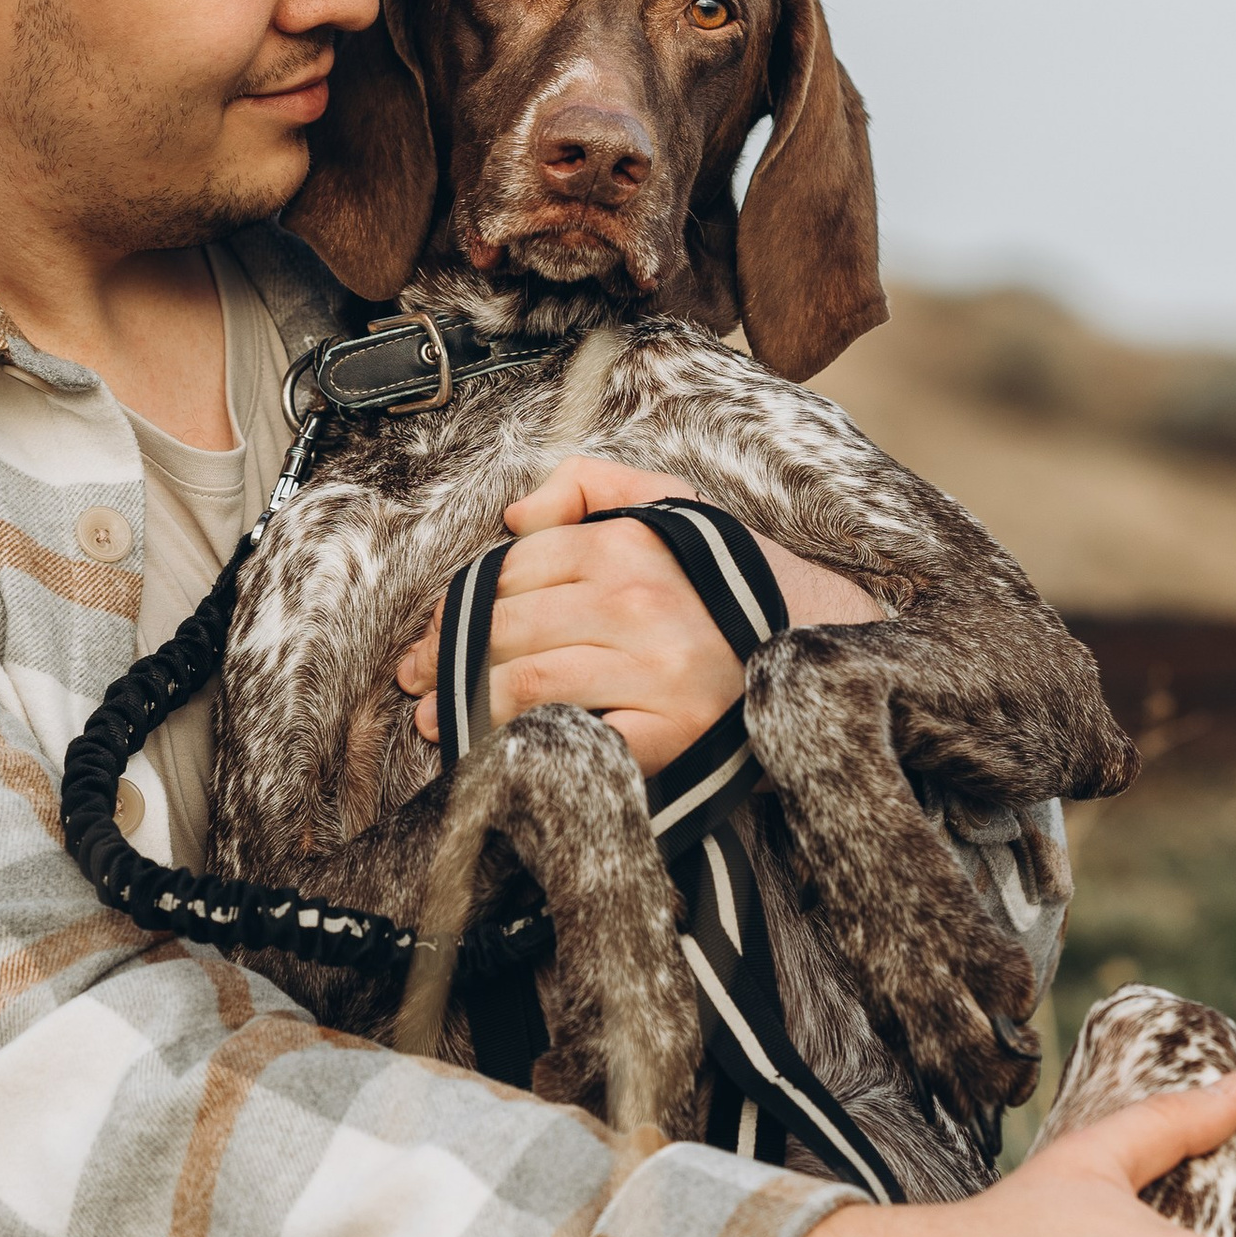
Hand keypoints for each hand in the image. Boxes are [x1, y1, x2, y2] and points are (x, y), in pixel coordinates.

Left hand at [395, 457, 884, 780]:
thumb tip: (516, 515)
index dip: (460, 603)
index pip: (513, 571)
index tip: (432, 633)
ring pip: (522, 681)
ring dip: (465, 703)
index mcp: (630, 546)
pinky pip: (566, 737)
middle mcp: (638, 603)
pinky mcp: (665, 733)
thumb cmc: (731, 579)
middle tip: (416, 679)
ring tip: (437, 717)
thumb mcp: (675, 505)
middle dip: (446, 655)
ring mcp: (651, 671)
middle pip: (506, 627)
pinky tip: (491, 751)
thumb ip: (593, 485)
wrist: (820, 641)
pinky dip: (519, 744)